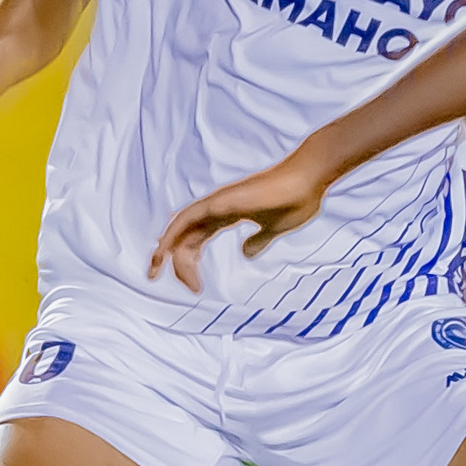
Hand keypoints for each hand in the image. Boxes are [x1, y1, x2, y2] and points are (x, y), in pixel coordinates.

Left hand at [149, 151, 330, 290]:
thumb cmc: (297, 199)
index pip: (196, 237)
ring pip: (179, 227)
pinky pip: (187, 218)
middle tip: (160, 280)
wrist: (310, 179)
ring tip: (154, 271)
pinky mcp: (221, 201)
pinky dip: (172, 234)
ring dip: (164, 249)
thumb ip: (259, 240)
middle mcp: (217, 206)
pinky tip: (164, 250)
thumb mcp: (275, 229)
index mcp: (228, 213)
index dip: (187, 260)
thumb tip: (246, 253)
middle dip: (170, 260)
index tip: (191, 286)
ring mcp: (218, 202)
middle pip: (183, 235)